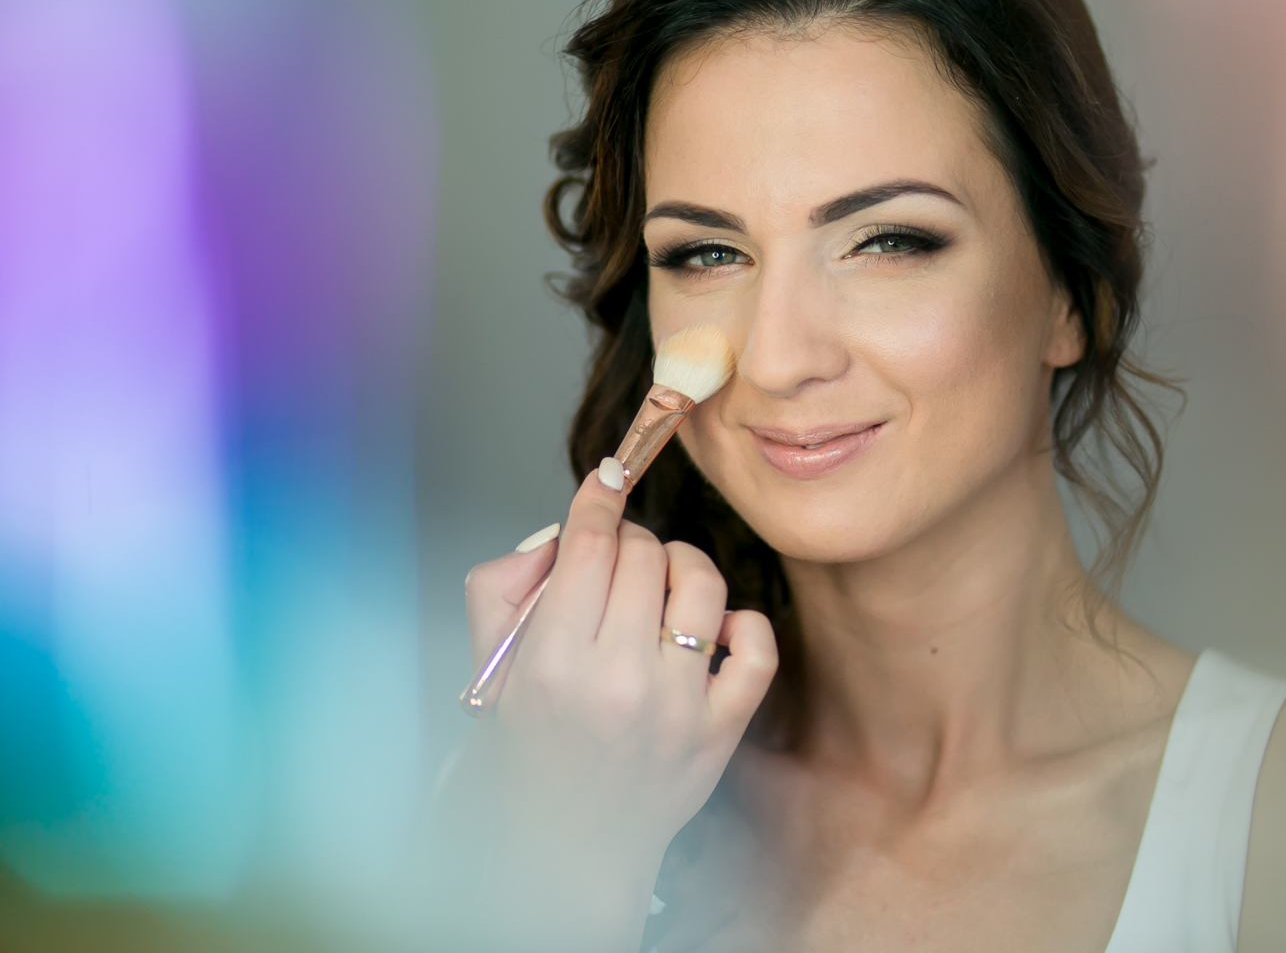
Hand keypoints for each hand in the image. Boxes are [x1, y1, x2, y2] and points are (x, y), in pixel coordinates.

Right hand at [461, 470, 777, 945]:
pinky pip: (757, 645)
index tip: (609, 476)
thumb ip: (506, 586)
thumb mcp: (492, 667)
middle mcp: (618, 682)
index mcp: (553, 664)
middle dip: (629, 541)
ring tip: (661, 584)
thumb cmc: (529, 747)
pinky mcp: (720, 729)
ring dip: (681, 565)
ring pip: (701, 582)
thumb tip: (562, 530)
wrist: (566, 846)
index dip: (600, 497)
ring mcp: (678, 707)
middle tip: (617, 560)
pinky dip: (741, 623)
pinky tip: (711, 629)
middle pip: (643, 554)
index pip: (589, 544)